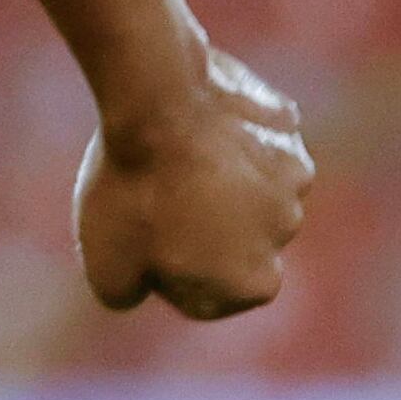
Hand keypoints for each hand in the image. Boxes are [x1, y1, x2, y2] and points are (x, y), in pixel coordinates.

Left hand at [77, 45, 310, 317]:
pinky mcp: (287, 126)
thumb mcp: (105, 265)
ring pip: (245, 186)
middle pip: (232, 240)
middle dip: (196, 225)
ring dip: (214, 177)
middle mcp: (287, 232)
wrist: (157, 102)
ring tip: (168, 156)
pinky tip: (191, 123)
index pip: (204, 297)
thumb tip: (135, 292)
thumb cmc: (133, 191)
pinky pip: (252, 138)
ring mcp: (295, 175)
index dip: (160, 270)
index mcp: (255, 283)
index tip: (137, 239)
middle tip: (151, 194)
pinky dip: (227, 135)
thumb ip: (125, 294)